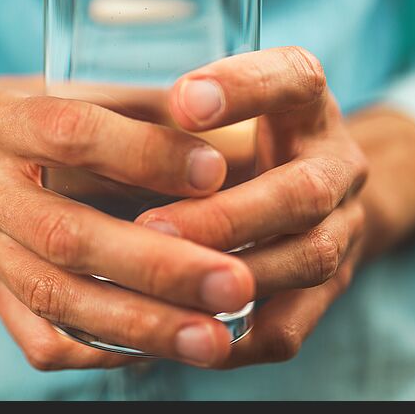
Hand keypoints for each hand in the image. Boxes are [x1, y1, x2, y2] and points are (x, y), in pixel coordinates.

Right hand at [0, 76, 254, 368]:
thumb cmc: (22, 120)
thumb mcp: (65, 91)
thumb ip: (141, 110)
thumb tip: (235, 138)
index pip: (68, 133)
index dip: (143, 153)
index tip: (216, 172)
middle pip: (63, 234)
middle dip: (154, 266)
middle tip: (234, 283)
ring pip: (53, 297)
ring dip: (139, 325)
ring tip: (213, 339)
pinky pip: (39, 338)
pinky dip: (104, 350)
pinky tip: (161, 349)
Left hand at [134, 46, 369, 366]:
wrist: (311, 183)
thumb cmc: (234, 134)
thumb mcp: (212, 101)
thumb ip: (165, 103)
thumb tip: (73, 115)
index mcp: (305, 100)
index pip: (292, 78)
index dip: (244, 89)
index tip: (183, 101)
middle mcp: (335, 163)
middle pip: (303, 192)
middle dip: (226, 216)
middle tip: (150, 227)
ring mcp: (341, 229)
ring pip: (304, 260)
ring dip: (229, 276)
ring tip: (158, 285)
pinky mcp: (325, 290)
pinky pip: (291, 326)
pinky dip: (235, 336)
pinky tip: (181, 335)